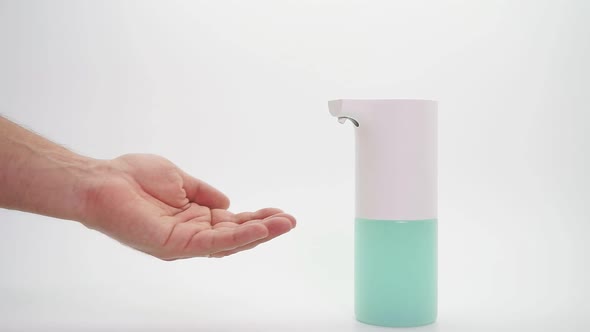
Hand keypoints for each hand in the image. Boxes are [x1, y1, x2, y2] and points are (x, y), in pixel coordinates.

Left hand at [80, 154, 295, 259]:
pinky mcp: (174, 244)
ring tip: (283, 224)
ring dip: (258, 234)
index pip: (231, 223)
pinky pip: (211, 243)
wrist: (101, 182)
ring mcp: (183, 241)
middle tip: (290, 221)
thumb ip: (204, 193)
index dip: (256, 218)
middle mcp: (190, 234)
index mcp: (193, 219)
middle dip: (264, 228)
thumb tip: (227, 203)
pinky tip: (257, 229)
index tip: (279, 212)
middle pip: (235, 236)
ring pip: (228, 243)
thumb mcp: (180, 180)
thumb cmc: (131, 179)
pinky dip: (236, 237)